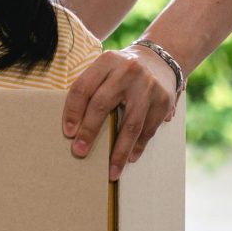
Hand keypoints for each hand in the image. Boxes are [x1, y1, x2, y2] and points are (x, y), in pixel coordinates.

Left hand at [63, 45, 179, 179]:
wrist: (159, 59)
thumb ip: (90, 87)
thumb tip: (71, 125)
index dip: (72, 111)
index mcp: (107, 61)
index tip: (68, 133)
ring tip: (111, 171)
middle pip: (102, 104)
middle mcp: (128, 71)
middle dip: (89, 132)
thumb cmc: (122, 70)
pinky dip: (138, 147)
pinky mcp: (164, 101)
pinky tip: (130, 159)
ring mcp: (148, 86)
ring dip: (119, 151)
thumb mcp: (105, 68)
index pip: (83, 87)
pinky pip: (148, 129)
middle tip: (79, 152)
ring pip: (130, 124)